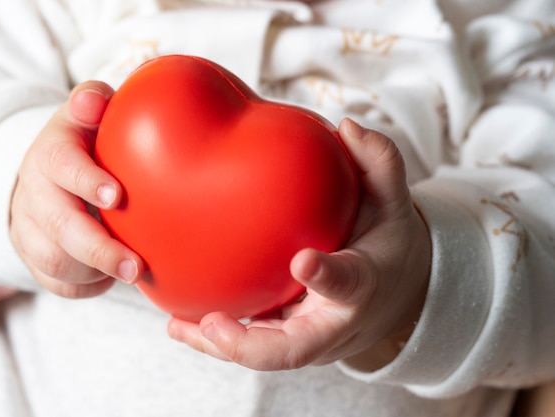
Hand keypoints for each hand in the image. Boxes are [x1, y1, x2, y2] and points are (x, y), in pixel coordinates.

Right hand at [10, 81, 144, 297]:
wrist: (52, 170)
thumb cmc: (88, 141)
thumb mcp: (90, 113)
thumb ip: (94, 102)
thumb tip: (93, 102)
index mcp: (51, 152)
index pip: (59, 164)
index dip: (85, 181)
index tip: (117, 196)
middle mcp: (34, 190)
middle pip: (57, 225)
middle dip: (98, 249)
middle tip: (136, 266)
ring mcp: (29, 226)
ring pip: (52, 261)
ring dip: (93, 271)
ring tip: (131, 272)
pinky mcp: (33, 255)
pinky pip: (54, 283)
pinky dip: (84, 287)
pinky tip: (109, 279)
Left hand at [168, 119, 430, 370]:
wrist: (391, 294)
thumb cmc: (386, 245)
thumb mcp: (393, 203)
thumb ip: (379, 163)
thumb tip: (347, 128)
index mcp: (363, 284)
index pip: (351, 283)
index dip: (328, 278)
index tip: (303, 261)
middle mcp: (333, 321)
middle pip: (296, 348)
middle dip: (252, 344)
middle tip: (212, 324)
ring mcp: (308, 336)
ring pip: (264, 353)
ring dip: (219, 346)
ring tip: (176, 327)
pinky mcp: (287, 337)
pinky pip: (252, 343)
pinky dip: (216, 338)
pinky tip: (178, 322)